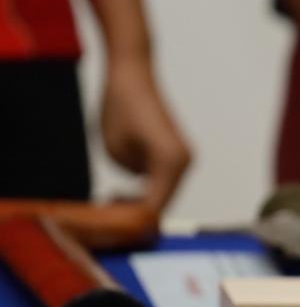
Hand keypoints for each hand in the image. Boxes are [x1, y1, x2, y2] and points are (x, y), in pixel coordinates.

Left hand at [100, 57, 191, 212]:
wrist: (132, 74)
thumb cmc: (120, 108)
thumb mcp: (115, 152)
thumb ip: (129, 182)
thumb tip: (136, 201)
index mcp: (171, 163)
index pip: (154, 207)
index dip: (132, 224)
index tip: (109, 232)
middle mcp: (185, 162)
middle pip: (163, 203)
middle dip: (137, 215)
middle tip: (107, 220)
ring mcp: (184, 157)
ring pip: (165, 194)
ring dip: (142, 203)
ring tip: (112, 204)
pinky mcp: (178, 153)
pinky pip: (165, 181)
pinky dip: (147, 191)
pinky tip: (124, 192)